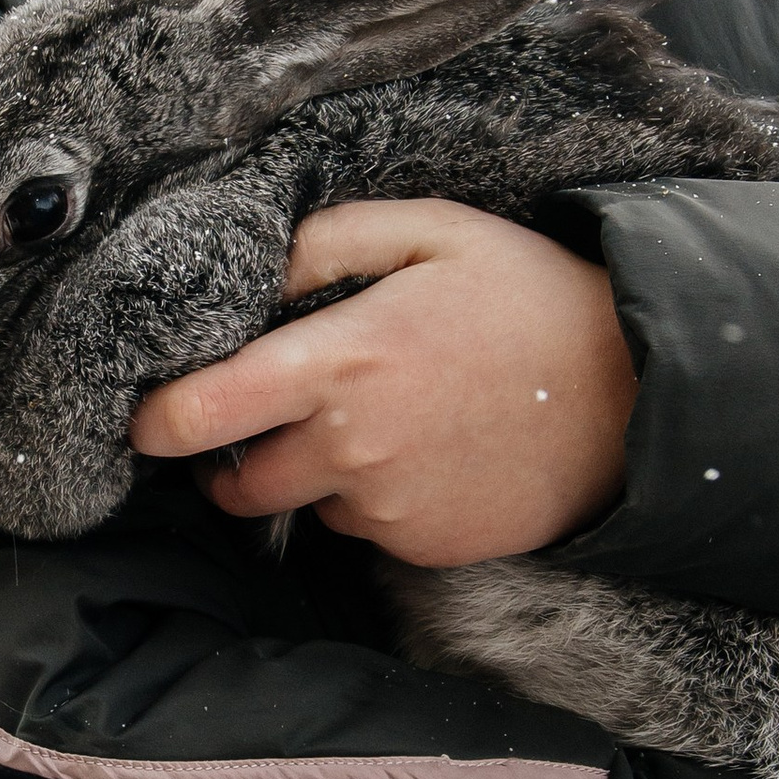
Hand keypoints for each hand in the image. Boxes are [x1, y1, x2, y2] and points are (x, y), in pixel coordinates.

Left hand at [128, 200, 639, 565]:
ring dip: (312, 474)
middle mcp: (350, 448)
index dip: (154, 421)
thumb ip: (327, 243)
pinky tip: (427, 452)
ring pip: (305, 505)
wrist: (636, 395)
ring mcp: (388, 508)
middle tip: (253, 421)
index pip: (199, 414)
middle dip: (228, 459)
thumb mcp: (430, 231)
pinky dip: (375, 499)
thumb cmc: (530, 300)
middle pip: (235, 483)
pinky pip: (367, 528)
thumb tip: (254, 273)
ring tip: (376, 421)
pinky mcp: (424, 547)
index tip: (143, 416)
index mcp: (337, 362)